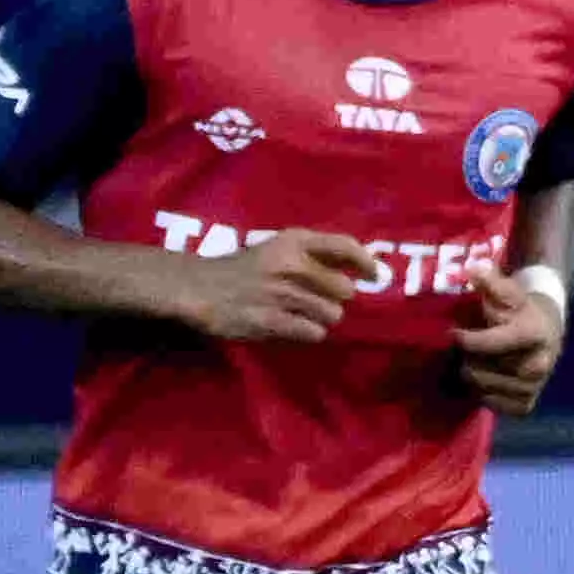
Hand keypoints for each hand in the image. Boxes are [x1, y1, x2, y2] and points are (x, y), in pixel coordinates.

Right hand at [170, 228, 378, 344]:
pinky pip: (313, 332)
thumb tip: (360, 268)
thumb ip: (314, 255)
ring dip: (323, 318)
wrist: (199, 288)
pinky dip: (309, 332)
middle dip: (336, 299)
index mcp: (293, 241)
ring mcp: (280, 294)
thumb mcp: (277, 248)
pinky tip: (293, 326)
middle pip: (344, 289)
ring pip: (332, 314)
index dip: (365, 262)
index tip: (375, 275)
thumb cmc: (244, 268)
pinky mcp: (270, 321)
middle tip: (319, 301)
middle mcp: (290, 264)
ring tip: (303, 314)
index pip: (344, 245)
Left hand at [448, 268, 564, 415]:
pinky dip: (482, 393)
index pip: (493, 343)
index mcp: (535, 334)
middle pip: (484, 370)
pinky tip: (482, 378)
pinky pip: (493, 404)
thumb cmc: (522, 309)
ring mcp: (534, 388)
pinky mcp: (527, 405)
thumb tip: (471, 268)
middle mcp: (539, 365)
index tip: (453, 333)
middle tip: (464, 349)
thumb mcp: (509, 291)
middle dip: (468, 359)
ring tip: (471, 362)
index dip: (468, 340)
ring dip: (472, 376)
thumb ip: (490, 281)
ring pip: (484, 388)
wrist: (548, 330)